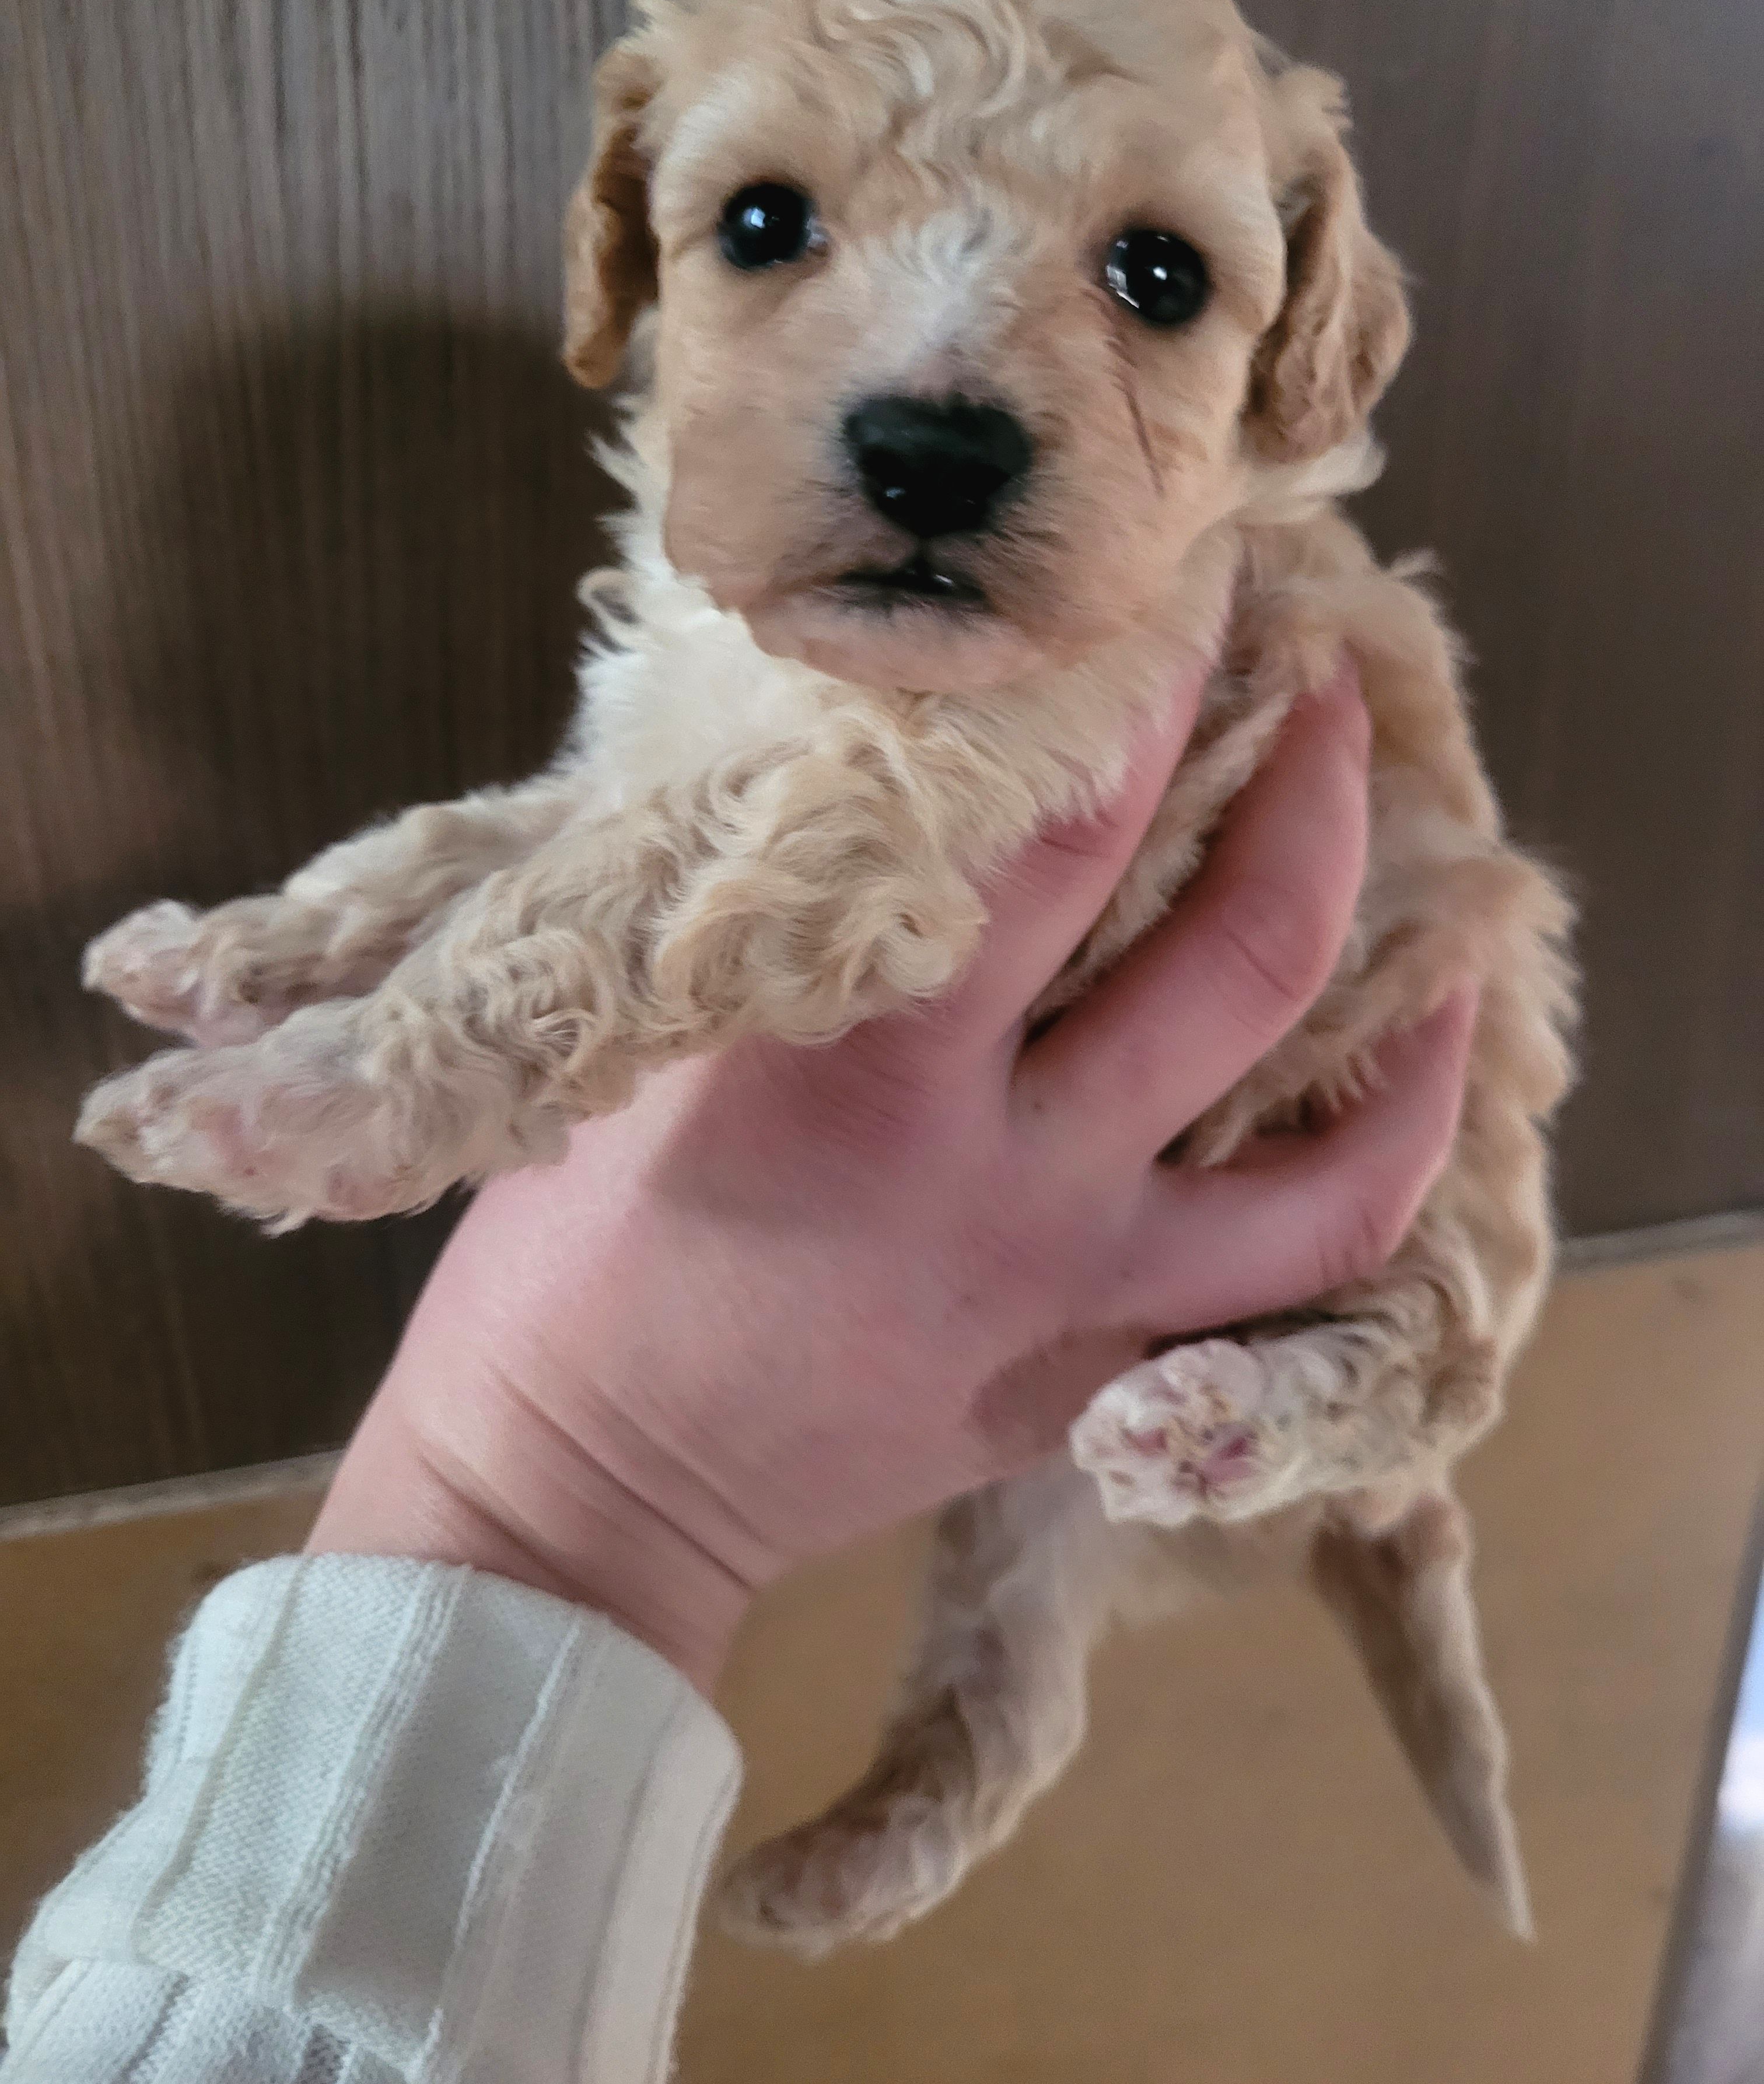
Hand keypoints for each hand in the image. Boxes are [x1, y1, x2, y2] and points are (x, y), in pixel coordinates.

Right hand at [309, 668, 1473, 1691]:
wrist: (576, 1492)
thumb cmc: (565, 1259)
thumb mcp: (655, 1050)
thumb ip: (793, 926)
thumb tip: (898, 773)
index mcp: (868, 1069)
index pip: (1059, 827)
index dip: (1147, 684)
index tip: (1186, 591)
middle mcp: (1009, 1178)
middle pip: (1237, 955)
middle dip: (1312, 794)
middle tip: (1327, 691)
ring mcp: (1075, 1299)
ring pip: (1326, 1162)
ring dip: (1412, 1015)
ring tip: (1446, 904)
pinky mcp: (1097, 1382)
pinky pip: (1286, 1288)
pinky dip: (1363, 1181)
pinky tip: (1401, 1099)